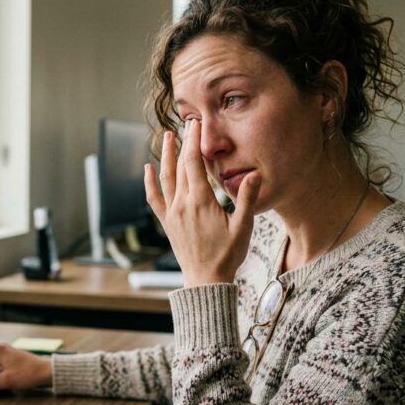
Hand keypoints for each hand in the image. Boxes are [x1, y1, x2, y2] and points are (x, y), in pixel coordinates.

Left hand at [144, 119, 260, 286]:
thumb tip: (256, 175)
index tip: (196, 124)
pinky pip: (154, 199)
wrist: (206, 280)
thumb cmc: (227, 255)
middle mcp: (183, 204)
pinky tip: (148, 169)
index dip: (194, 141)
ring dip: (165, 156)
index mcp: (201, 202)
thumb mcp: (243, 227)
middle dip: (184, 143)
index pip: (195, 163)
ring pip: (166, 178)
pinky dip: (150, 183)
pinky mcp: (167, 222)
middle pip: (180, 166)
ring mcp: (172, 213)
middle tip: (187, 124)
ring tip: (167, 137)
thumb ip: (247, 199)